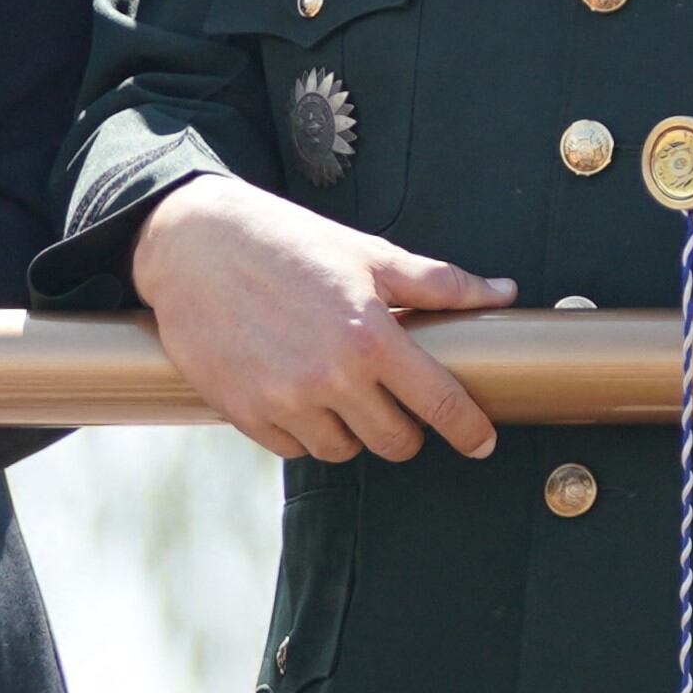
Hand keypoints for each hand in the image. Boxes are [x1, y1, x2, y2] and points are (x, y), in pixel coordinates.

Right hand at [132, 174, 515, 462]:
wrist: (190, 243)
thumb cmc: (284, 242)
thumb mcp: (365, 253)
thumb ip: (438, 283)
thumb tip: (502, 293)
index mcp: (370, 337)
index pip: (440, 405)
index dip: (470, 430)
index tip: (482, 441)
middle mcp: (330, 377)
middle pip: (395, 443)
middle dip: (404, 429)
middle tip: (393, 402)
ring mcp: (283, 400)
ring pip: (343, 451)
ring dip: (351, 431)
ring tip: (338, 393)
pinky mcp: (243, 412)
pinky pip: (293, 449)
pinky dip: (303, 431)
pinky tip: (297, 395)